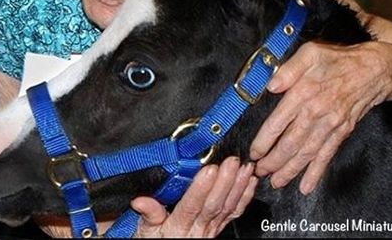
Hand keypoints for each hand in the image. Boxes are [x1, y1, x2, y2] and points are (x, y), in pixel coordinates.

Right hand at [36, 157, 256, 237]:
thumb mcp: (141, 230)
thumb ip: (146, 214)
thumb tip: (140, 200)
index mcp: (176, 227)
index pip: (190, 206)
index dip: (200, 189)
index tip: (208, 170)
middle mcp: (196, 230)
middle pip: (213, 206)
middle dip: (224, 182)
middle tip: (232, 162)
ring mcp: (210, 230)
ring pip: (227, 209)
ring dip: (238, 187)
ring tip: (245, 168)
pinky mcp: (218, 228)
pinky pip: (234, 213)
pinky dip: (244, 197)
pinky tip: (250, 182)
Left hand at [250, 41, 391, 194]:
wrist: (373, 70)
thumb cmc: (338, 60)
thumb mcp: (310, 53)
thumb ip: (289, 69)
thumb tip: (271, 85)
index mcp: (304, 93)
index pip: (278, 122)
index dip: (263, 141)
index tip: (254, 152)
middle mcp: (316, 113)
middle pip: (290, 143)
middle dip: (273, 162)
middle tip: (260, 172)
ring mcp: (330, 125)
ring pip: (306, 153)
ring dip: (290, 170)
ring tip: (277, 182)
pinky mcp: (342, 132)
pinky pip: (327, 156)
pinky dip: (316, 173)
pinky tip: (307, 186)